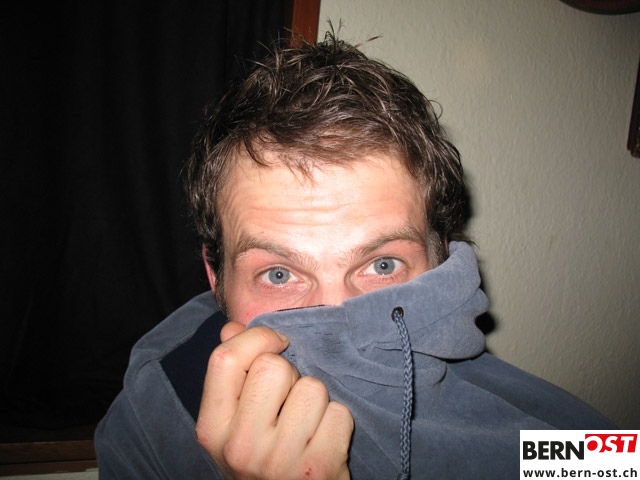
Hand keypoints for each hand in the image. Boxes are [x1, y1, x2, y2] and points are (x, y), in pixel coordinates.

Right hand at [196, 324, 352, 479]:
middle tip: (288, 402)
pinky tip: (323, 440)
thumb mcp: (235, 422)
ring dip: (316, 400)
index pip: (225, 359)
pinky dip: (336, 421)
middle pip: (274, 367)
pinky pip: (338, 413)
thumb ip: (231, 374)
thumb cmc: (264, 457)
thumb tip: (232, 328)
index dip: (257, 338)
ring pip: (312, 388)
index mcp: (212, 429)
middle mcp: (239, 447)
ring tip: (306, 424)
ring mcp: (279, 461)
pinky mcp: (317, 469)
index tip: (278, 343)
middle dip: (290, 374)